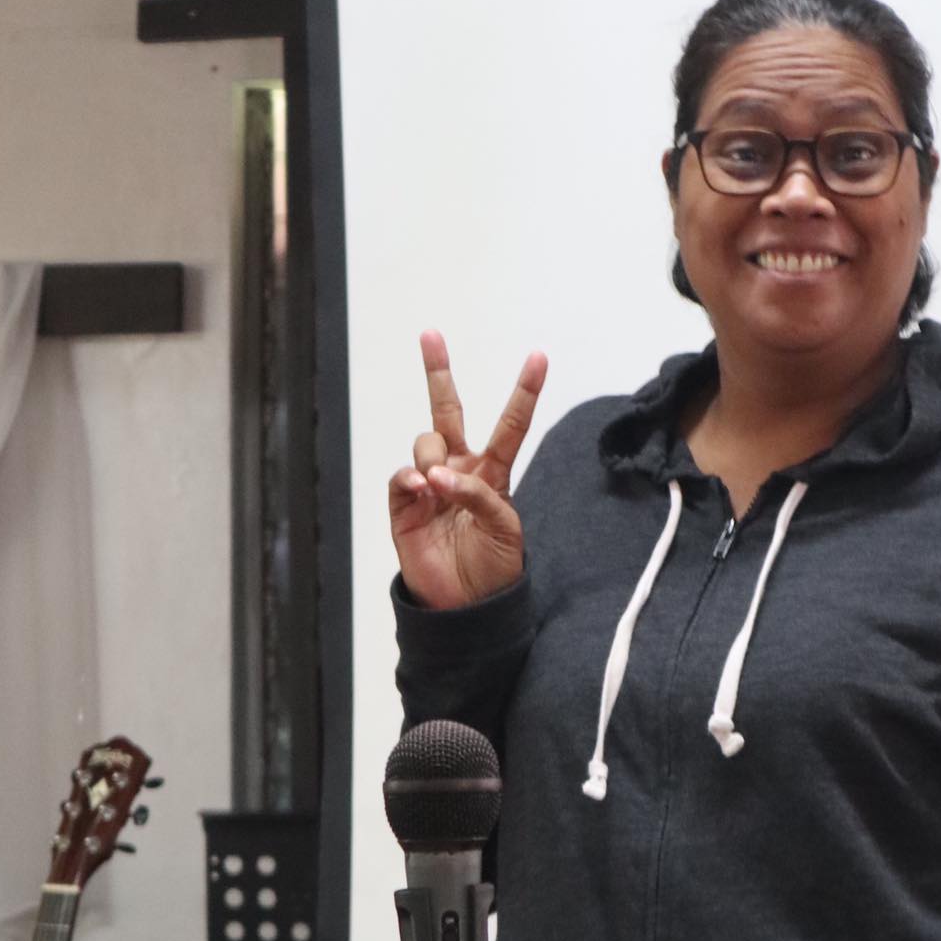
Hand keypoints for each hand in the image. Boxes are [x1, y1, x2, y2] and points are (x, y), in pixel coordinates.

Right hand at [388, 330, 547, 609]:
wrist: (465, 606)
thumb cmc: (494, 566)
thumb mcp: (504, 528)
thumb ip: (478, 495)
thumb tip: (438, 476)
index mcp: (493, 472)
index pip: (510, 424)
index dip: (524, 391)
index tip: (538, 356)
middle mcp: (459, 469)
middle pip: (447, 411)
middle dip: (438, 372)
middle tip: (430, 335)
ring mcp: (429, 484)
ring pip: (426, 441)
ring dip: (433, 455)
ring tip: (438, 486)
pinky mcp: (404, 504)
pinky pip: (402, 475)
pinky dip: (410, 477)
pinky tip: (421, 489)